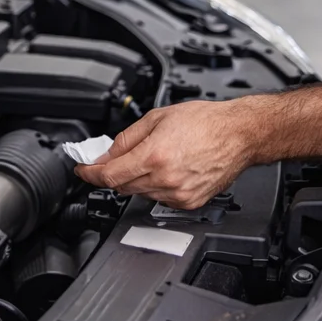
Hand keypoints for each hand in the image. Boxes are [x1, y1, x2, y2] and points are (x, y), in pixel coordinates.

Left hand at [74, 101, 255, 209]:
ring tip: (151, 158)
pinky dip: (155, 187)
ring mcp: (178, 194)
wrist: (239, 135)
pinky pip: (159, 199)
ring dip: (135, 179)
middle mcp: (165, 179)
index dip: (90, 174)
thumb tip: (105, 153)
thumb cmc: (206, 122)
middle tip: (112, 159)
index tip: (82, 170)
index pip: (109, 175)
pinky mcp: (189, 202)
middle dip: (112, 173)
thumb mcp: (157, 118)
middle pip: (122, 186)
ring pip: (140, 193)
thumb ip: (126, 138)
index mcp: (155, 156)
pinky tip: (166, 170)